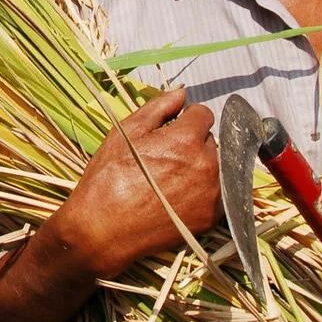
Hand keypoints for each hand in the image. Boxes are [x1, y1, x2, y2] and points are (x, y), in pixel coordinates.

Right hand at [59, 87, 220, 277]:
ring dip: (200, 166)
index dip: (185, 119)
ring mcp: (212, 193)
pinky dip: (204, 191)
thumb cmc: (109, 177)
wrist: (103, 229)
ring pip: (216, 166)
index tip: (170, 130)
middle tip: (165, 158)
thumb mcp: (126, 132)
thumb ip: (158, 107)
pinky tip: (179, 196)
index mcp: (186, 139)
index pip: (203, 114)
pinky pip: (218, 193)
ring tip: (171, 179)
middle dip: (193, 143)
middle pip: (210, 140)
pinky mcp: (212, 216)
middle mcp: (206, 165)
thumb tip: (182, 92)